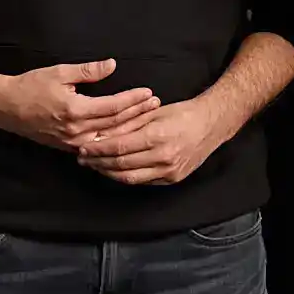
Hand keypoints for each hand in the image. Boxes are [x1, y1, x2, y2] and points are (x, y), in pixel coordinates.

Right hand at [0, 57, 149, 153]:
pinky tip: (127, 136)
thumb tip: (112, 65)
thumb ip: (88, 71)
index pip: (113, 107)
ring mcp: (72, 142)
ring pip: (109, 138)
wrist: (6, 107)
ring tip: (147, 119)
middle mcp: (76, 130)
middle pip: (116, 125)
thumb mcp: (59, 72)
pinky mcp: (68, 147)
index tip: (148, 93)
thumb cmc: (30, 86)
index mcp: (75, 110)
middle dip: (138, 114)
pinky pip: (98, 146)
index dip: (132, 100)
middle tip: (155, 105)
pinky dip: (114, 140)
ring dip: (130, 129)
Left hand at [76, 90, 230, 187]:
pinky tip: (114, 171)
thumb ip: (127, 124)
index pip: (119, 147)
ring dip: (108, 173)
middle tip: (83, 159)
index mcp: (158, 136)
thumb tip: (101, 133)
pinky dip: (125, 176)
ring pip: (129, 177)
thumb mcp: (153, 113)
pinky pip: (142, 181)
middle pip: (121, 164)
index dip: (98, 149)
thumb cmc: (183, 114)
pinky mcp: (172, 179)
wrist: (211, 125)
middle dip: (98, 162)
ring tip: (95, 166)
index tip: (84, 147)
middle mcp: (164, 157)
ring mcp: (169, 171)